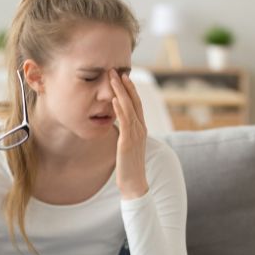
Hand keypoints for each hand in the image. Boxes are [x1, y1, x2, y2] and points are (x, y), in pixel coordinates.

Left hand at [109, 69, 148, 199]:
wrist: (134, 184)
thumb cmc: (129, 166)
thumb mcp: (128, 145)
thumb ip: (125, 133)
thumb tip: (118, 123)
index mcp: (141, 128)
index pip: (137, 104)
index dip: (130, 89)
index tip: (123, 76)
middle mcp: (141, 129)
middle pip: (134, 101)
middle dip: (125, 85)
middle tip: (116, 70)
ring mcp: (136, 135)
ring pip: (129, 108)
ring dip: (120, 92)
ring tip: (113, 78)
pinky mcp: (128, 142)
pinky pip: (125, 122)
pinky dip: (119, 109)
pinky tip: (113, 100)